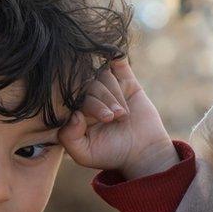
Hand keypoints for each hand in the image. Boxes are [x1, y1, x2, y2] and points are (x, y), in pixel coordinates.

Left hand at [58, 58, 178, 179]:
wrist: (143, 152)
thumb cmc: (111, 154)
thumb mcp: (84, 154)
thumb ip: (68, 138)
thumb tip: (72, 113)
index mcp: (75, 110)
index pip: (72, 96)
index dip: (87, 106)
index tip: (102, 120)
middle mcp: (89, 96)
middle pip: (88, 85)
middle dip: (101, 102)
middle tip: (112, 118)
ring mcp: (107, 87)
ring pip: (104, 76)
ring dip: (114, 94)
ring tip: (122, 114)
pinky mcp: (126, 80)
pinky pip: (118, 61)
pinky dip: (116, 57)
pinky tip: (116, 58)